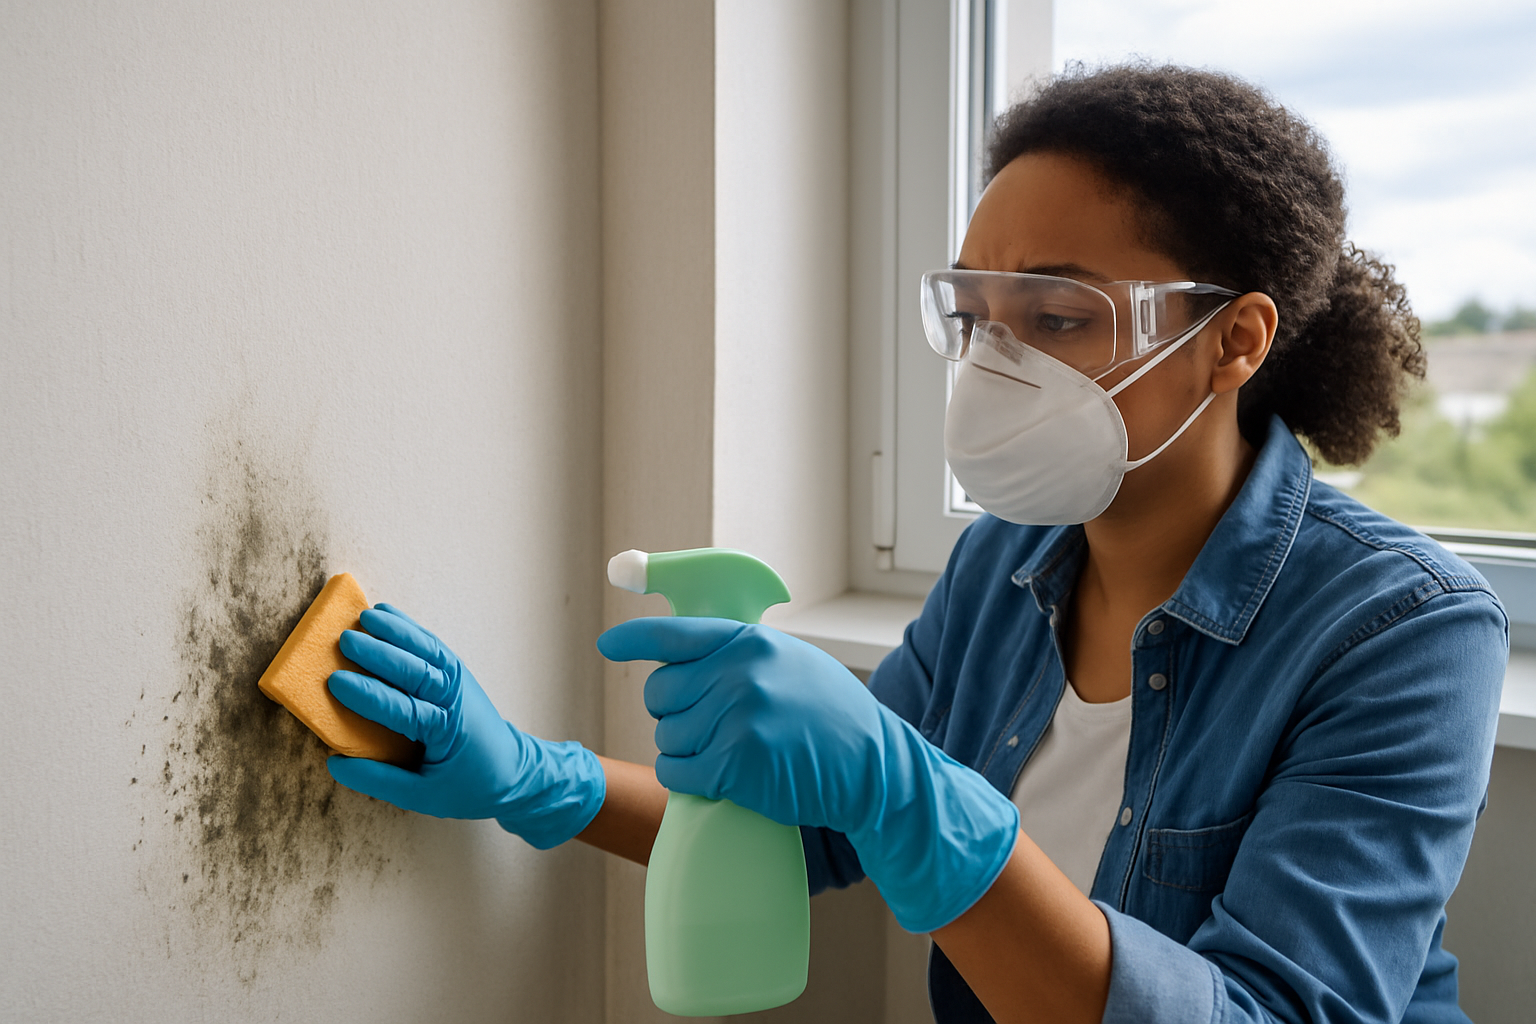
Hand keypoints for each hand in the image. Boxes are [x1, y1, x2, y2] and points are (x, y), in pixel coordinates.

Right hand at [326, 604, 603, 849]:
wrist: (513, 772)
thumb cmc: (465, 787)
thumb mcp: (422, 797)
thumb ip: (379, 780)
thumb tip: (335, 764)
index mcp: (445, 732)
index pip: (404, 709)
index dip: (369, 696)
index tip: (335, 682)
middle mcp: (454, 699)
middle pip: (416, 670)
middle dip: (379, 653)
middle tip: (344, 641)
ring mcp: (459, 681)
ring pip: (426, 649)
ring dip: (395, 631)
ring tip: (363, 617)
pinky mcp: (458, 672)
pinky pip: (432, 644)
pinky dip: (409, 628)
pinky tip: (386, 614)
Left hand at [597, 617, 1018, 932]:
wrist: (873, 768)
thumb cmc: (831, 718)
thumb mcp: (790, 664)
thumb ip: (739, 656)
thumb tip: (680, 660)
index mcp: (749, 642)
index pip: (673, 634)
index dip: (633, 640)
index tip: (608, 647)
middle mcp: (739, 673)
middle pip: (659, 692)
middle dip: (673, 713)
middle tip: (708, 727)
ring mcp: (737, 717)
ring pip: (665, 736)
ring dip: (684, 751)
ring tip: (727, 754)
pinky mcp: (735, 763)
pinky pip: (675, 771)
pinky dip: (687, 780)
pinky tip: (717, 778)